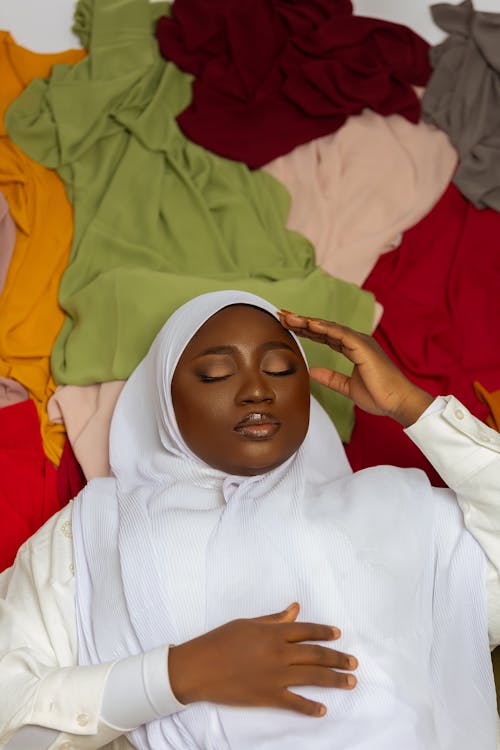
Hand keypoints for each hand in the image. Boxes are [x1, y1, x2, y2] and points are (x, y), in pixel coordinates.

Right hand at [168, 602, 356, 716]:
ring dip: (334, 679)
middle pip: (315, 654)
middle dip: (338, 658)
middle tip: (354, 662)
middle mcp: (279, 653)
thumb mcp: (247, 623)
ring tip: (350, 681)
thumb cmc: (219, 640)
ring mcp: (275, 676)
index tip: (338, 635)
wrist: (198, 667)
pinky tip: (323, 709)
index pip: (306, 631)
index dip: (324, 632)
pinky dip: (310, 707)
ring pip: (312, 677)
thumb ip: (274, 619)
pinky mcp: (268, 696)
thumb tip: (295, 609)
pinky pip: (294, 703)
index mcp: (273, 633)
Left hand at [278, 311, 432, 426]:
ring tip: (289, 317)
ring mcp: (360, 342)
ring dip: (307, 321)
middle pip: (324, 328)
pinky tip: (309, 324)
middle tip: (282, 314)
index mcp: (354, 349)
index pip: (325, 336)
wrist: (398, 403)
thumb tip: (313, 371)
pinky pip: (340, 334)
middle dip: (302, 321)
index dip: (306, 330)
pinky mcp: (363, 347)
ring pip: (329, 327)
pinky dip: (324, 328)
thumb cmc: (379, 396)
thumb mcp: (348, 388)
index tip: (288, 325)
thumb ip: (331, 378)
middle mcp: (356, 341)